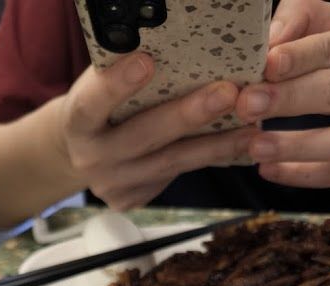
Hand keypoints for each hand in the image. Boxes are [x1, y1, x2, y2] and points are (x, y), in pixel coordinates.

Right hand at [59, 54, 255, 209]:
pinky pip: (176, 176)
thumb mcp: (99, 85)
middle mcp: (92, 157)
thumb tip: (172, 41)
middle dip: (188, 115)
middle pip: (144, 136)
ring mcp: (113, 184)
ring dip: (215, 144)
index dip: (117, 85)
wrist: (81, 151)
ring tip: (251, 126)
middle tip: (227, 94)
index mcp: (78, 122)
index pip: (93, 103)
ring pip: (171, 162)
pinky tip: (238, 146)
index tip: (145, 61)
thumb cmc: (101, 105)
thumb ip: (123, 72)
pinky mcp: (131, 199)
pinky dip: (209, 159)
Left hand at [239, 0, 329, 186]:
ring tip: (255, 146)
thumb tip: (270, 41)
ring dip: (295, 145)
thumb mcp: (318, 23)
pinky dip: (299, 174)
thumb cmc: (324, 49)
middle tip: (248, 104)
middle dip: (290, 99)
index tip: (269, 64)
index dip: (301, 57)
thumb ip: (296, 22)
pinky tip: (266, 169)